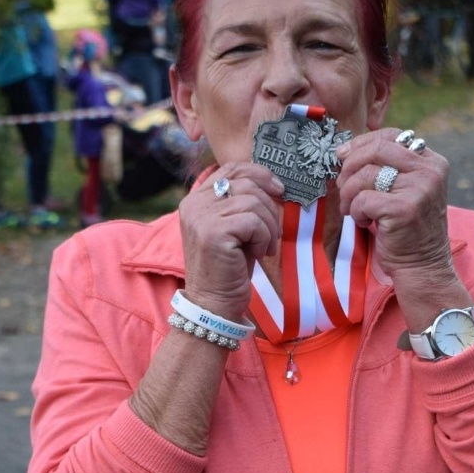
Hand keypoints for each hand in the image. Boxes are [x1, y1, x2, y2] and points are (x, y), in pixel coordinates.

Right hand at [179, 162, 284, 320]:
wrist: (215, 303)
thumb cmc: (230, 267)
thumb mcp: (236, 228)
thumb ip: (243, 202)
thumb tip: (275, 184)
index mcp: (196, 198)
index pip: (231, 168)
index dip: (259, 174)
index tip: (279, 191)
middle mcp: (194, 204)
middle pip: (247, 184)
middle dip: (269, 208)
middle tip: (272, 235)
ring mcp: (201, 217)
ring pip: (253, 202)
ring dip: (269, 227)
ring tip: (264, 247)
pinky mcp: (213, 233)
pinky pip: (254, 222)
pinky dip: (264, 238)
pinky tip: (258, 254)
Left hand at [335, 128, 471, 329]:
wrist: (423, 267)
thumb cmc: (406, 229)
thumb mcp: (405, 190)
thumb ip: (388, 168)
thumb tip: (345, 151)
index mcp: (432, 162)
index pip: (391, 136)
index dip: (361, 143)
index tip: (342, 156)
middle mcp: (430, 171)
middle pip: (376, 150)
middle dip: (350, 166)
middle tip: (341, 185)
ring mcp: (420, 189)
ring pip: (366, 174)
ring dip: (349, 194)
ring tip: (352, 210)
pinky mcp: (404, 209)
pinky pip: (363, 199)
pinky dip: (355, 212)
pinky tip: (363, 222)